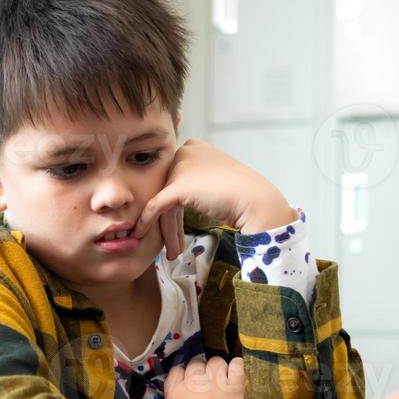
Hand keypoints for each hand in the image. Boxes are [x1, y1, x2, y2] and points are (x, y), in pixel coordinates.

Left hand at [134, 139, 294, 260]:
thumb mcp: (217, 180)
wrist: (257, 201)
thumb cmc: (244, 194)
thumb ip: (200, 182)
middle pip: (169, 191)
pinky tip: (141, 234)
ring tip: (172, 251)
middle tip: (173, 245)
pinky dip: (148, 221)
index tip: (179, 228)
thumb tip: (188, 195)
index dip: (175, 206)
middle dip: (170, 221)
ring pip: (164, 202)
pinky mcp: (178, 186)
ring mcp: (181, 167)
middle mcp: (185, 152)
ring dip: (168, 230)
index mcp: (195, 147)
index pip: (176, 178)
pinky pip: (156, 206)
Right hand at [158, 355, 245, 398]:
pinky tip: (235, 372)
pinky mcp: (234, 387)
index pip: (177, 370)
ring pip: (216, 362)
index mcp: (174, 391)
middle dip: (200, 372)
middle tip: (206, 385)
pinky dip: (236, 366)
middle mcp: (193, 382)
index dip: (184, 376)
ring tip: (221, 381)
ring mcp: (215, 383)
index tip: (189, 384)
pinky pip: (236, 366)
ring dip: (218, 369)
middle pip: (196, 363)